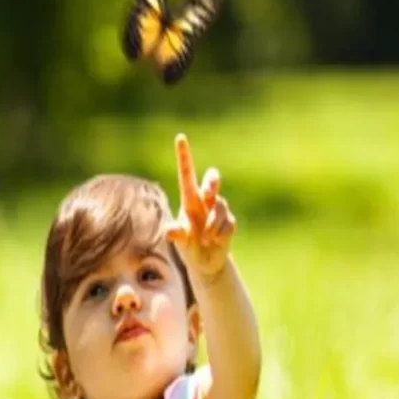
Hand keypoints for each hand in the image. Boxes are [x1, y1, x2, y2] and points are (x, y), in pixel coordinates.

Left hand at [164, 133, 236, 277]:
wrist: (205, 261)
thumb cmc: (188, 245)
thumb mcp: (180, 241)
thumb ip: (176, 234)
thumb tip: (169, 231)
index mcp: (190, 200)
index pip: (186, 174)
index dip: (184, 156)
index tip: (180, 137)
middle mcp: (205, 201)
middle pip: (211, 182)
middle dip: (212, 183)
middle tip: (208, 191)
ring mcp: (219, 210)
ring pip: (220, 208)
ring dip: (212, 225)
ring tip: (205, 239)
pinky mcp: (230, 222)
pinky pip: (228, 224)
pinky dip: (220, 234)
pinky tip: (215, 242)